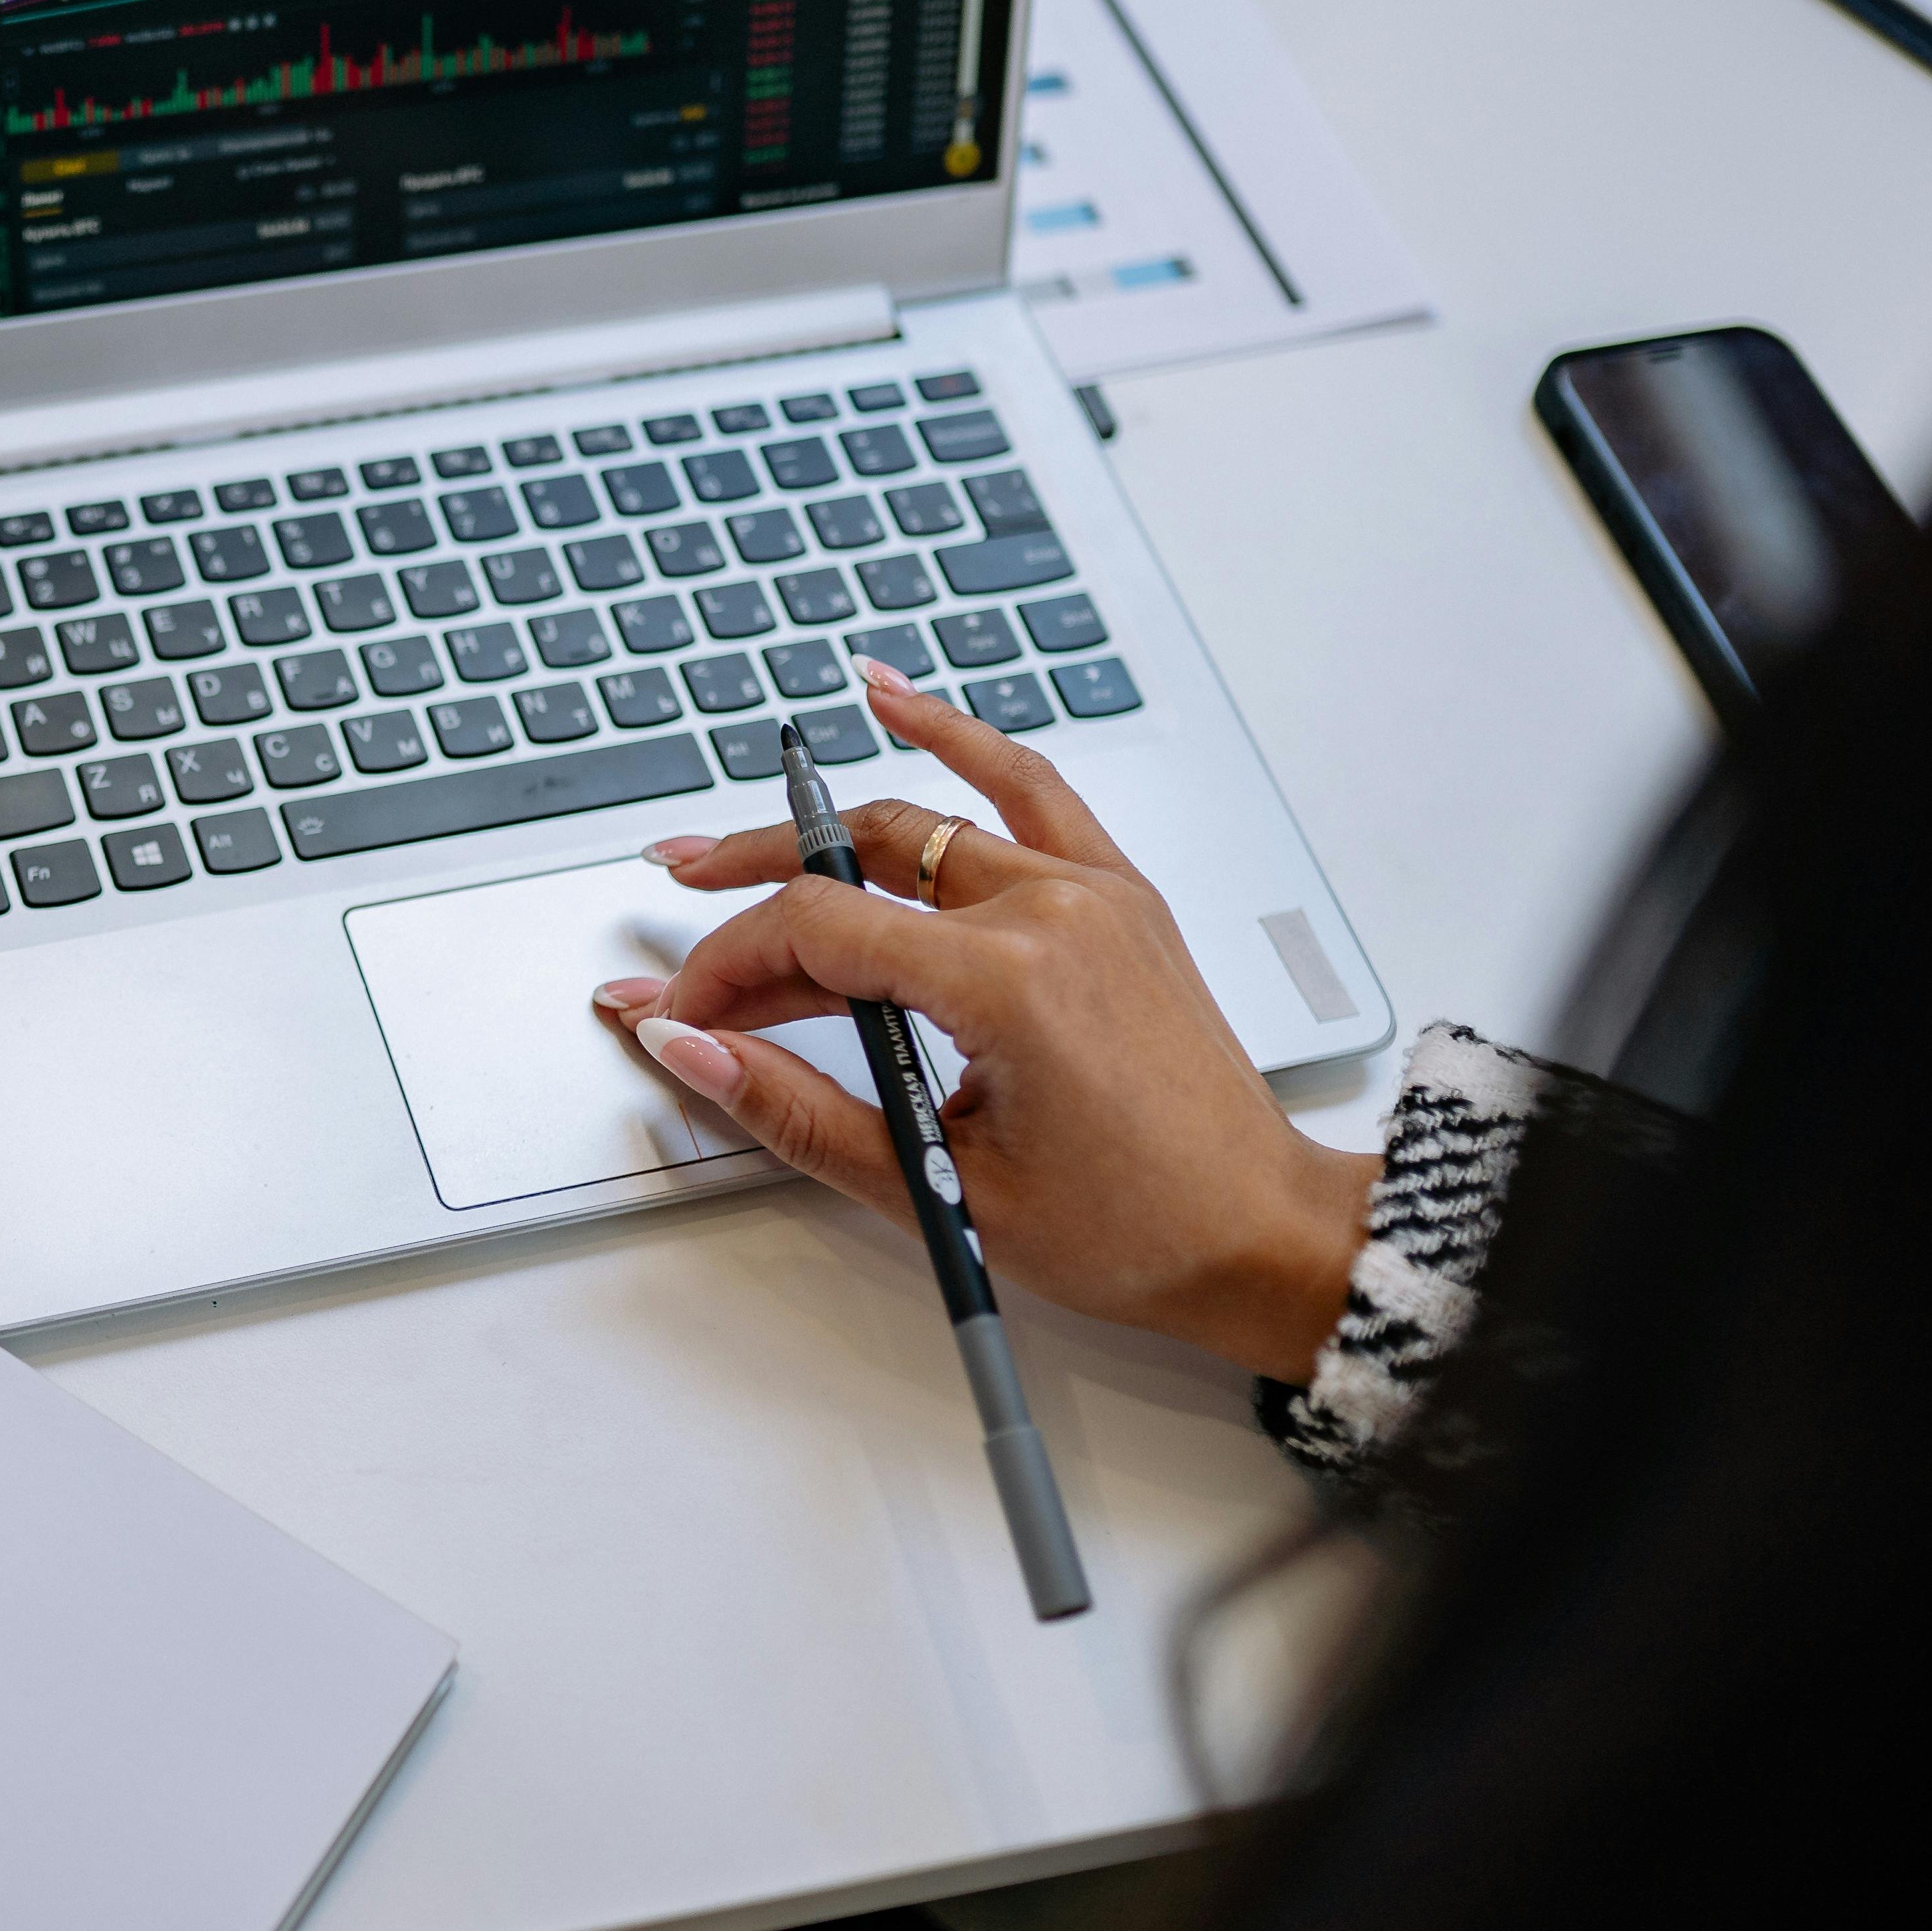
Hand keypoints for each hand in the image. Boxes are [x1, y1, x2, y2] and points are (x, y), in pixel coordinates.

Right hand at [597, 667, 1372, 1382]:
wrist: (1258, 1232)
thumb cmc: (1136, 1227)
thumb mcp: (945, 1185)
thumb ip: (799, 1110)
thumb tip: (696, 1051)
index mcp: (1010, 981)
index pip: (819, 932)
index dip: (725, 964)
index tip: (680, 1007)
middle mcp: (1053, 911)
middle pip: (855, 872)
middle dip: (748, 893)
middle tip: (674, 907)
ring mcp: (1091, 890)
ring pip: (920, 828)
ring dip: (820, 832)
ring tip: (734, 842)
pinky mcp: (1114, 894)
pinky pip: (1025, 787)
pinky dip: (957, 738)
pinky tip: (893, 698)